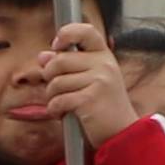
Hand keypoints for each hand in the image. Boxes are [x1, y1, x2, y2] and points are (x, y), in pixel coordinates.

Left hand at [16, 20, 135, 143]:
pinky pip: (58, 100)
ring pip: (56, 82)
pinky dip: (55, 109)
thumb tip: (42, 56)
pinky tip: (63, 114)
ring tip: (62, 104)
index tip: (56, 45)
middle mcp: (104, 65)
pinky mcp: (90, 99)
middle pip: (59, 60)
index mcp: (104, 56)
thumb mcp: (89, 80)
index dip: (66, 33)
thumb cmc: (103, 106)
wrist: (122, 132)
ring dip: (52, 97)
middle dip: (49, 76)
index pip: (86, 31)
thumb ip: (67, 65)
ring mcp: (99, 81)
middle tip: (56, 89)